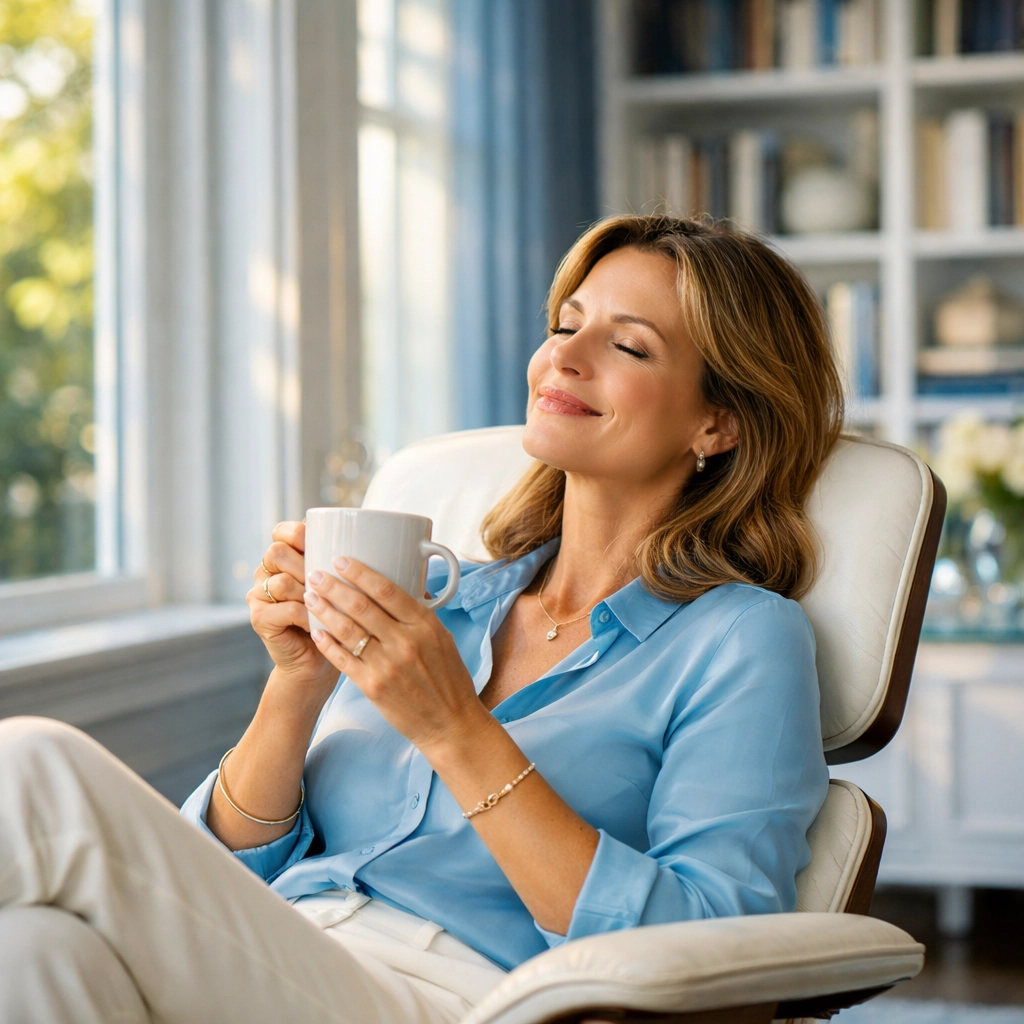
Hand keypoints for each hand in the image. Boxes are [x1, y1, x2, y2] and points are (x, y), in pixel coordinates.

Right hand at [247, 522, 336, 693]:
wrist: (319, 661)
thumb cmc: (338, 619)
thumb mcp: (344, 587)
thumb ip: (347, 566)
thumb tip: (382, 544)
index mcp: (286, 558)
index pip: (282, 531)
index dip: (299, 532)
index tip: (324, 543)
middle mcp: (267, 573)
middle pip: (277, 552)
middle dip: (304, 563)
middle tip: (328, 579)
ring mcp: (260, 596)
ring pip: (282, 581)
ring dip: (309, 592)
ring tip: (329, 604)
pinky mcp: (260, 619)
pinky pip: (286, 609)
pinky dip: (308, 615)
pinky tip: (321, 623)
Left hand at [303, 558, 486, 752]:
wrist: (451, 723)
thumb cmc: (448, 678)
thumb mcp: (442, 638)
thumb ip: (418, 616)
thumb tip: (397, 589)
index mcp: (425, 625)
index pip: (386, 590)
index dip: (359, 573)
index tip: (340, 560)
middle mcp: (406, 642)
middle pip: (361, 606)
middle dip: (333, 587)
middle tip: (314, 575)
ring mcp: (388, 665)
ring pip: (347, 630)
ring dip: (324, 610)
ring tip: (310, 597)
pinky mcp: (373, 687)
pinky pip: (343, 659)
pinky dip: (327, 643)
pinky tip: (316, 631)